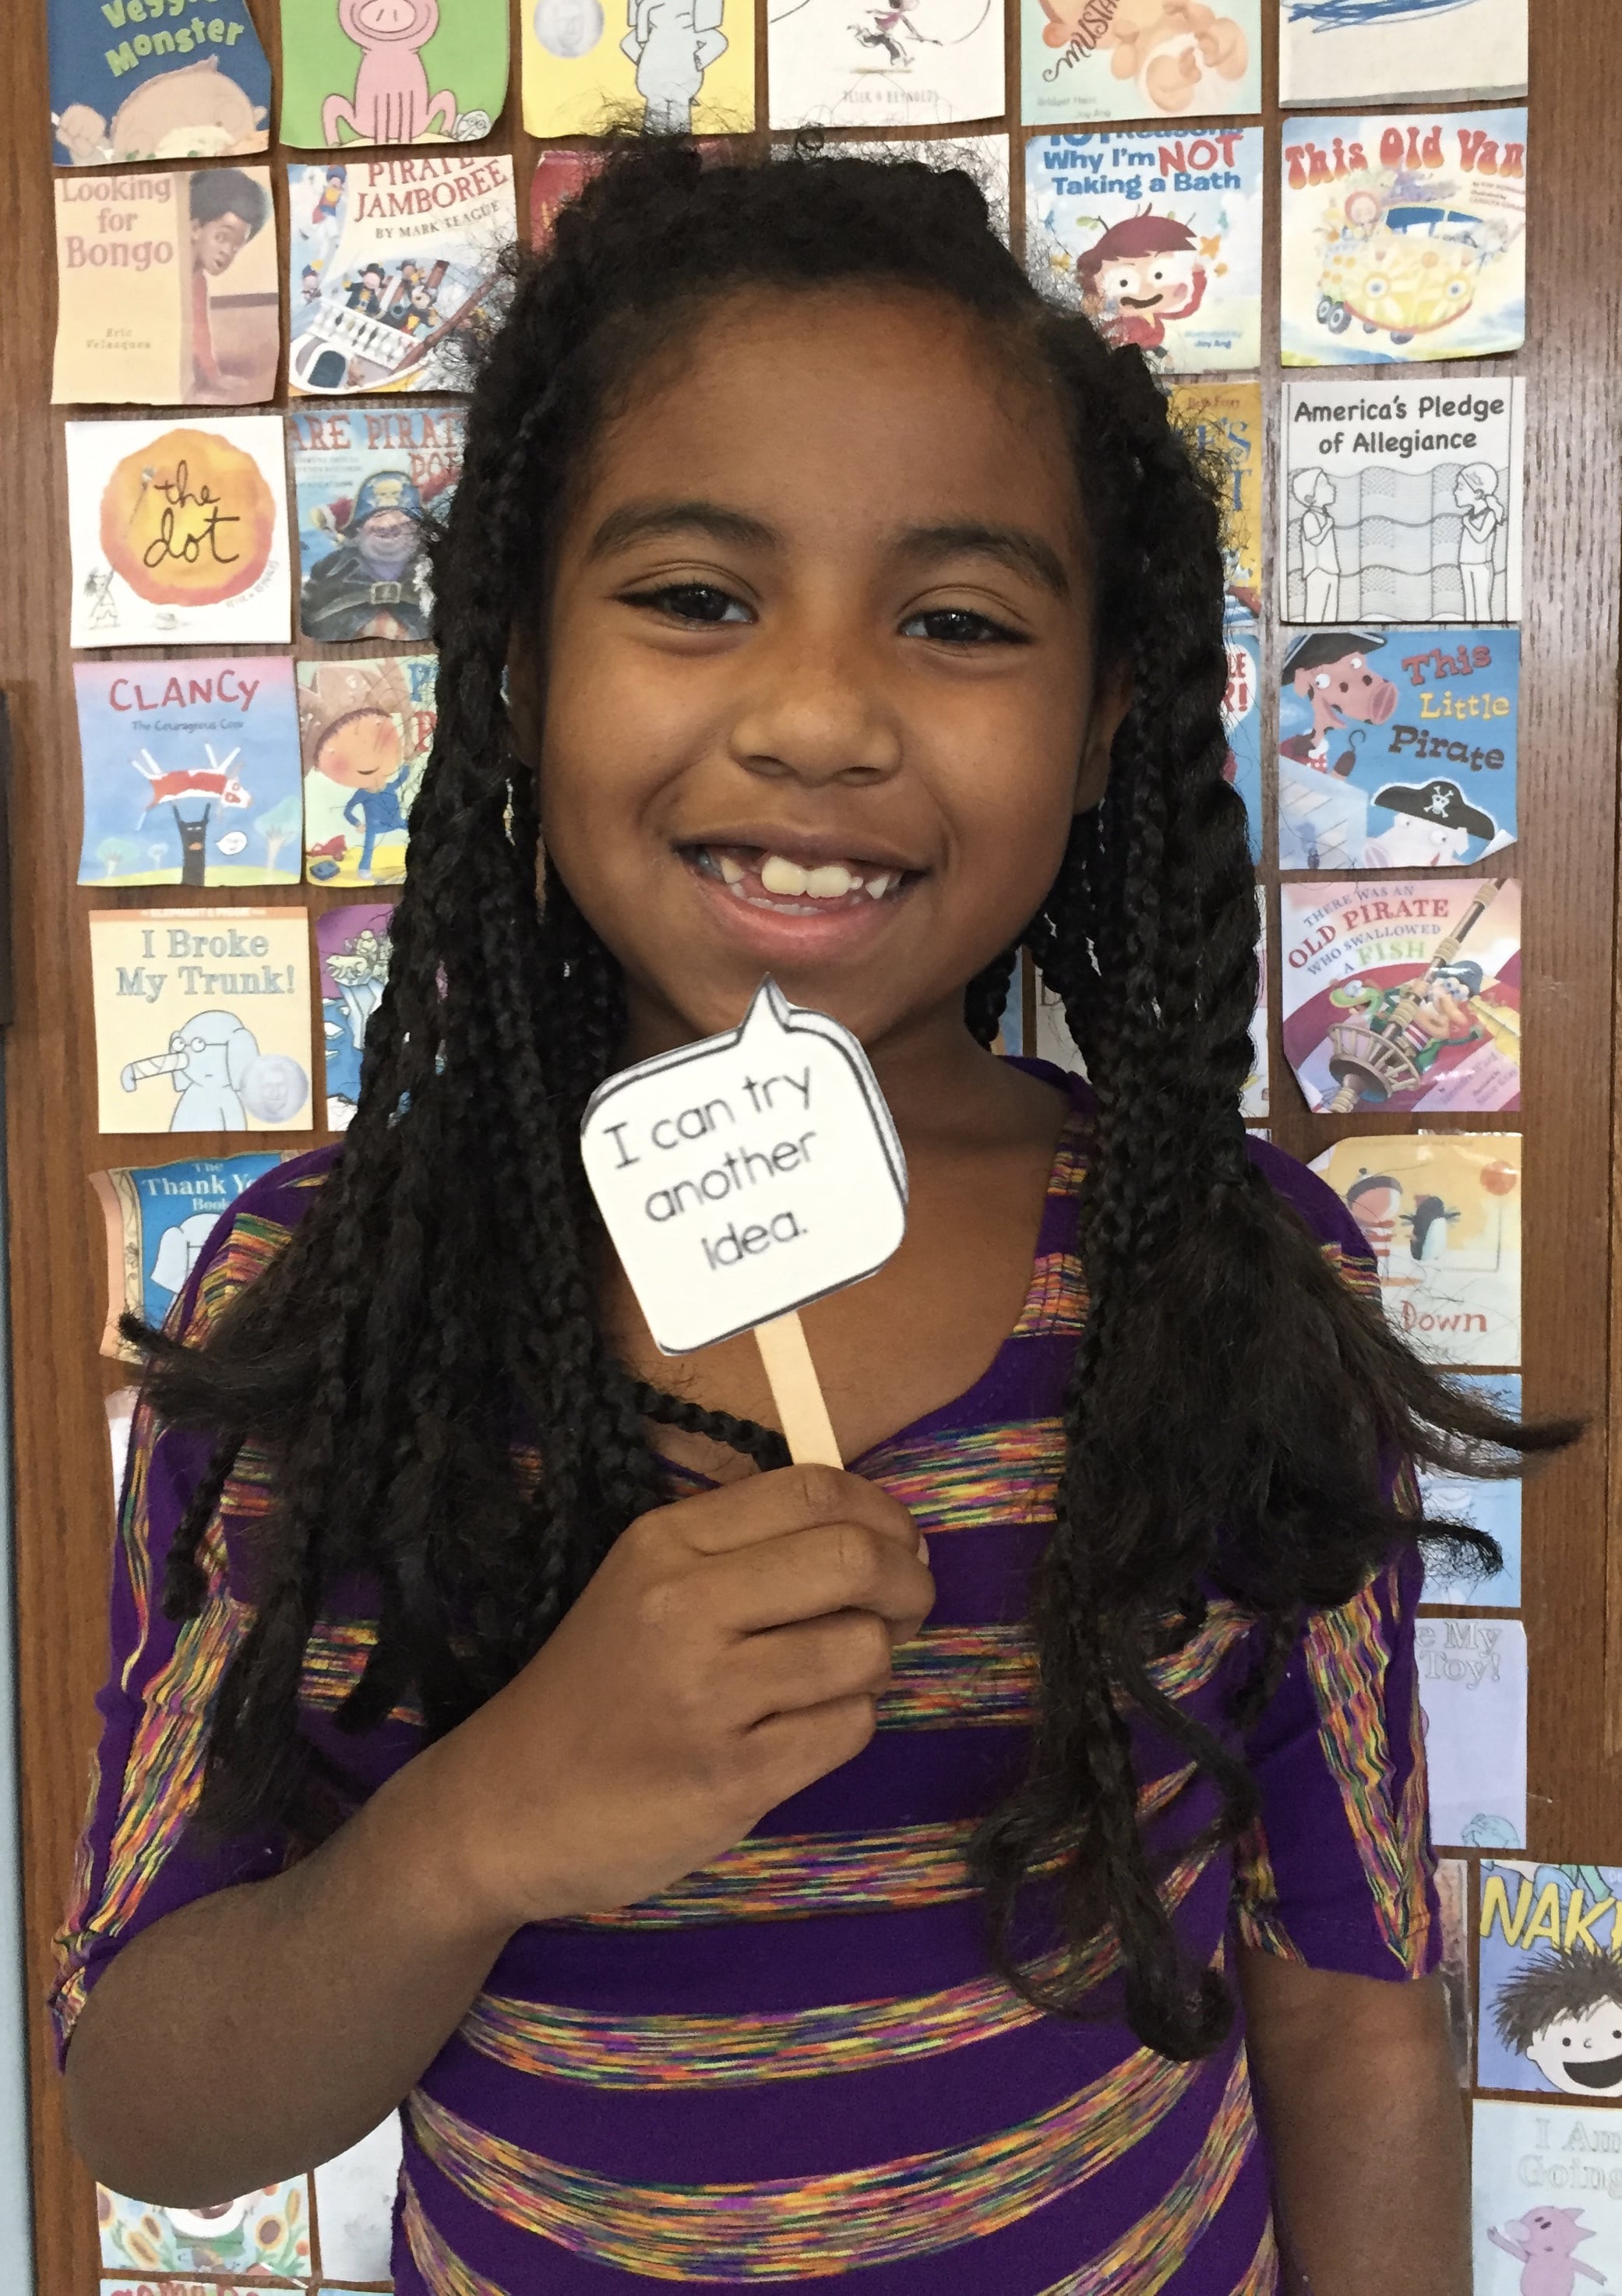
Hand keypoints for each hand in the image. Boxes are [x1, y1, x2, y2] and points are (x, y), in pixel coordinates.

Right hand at [421, 1465, 933, 1932]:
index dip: (886, 1514)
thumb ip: (743, 1551)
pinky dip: (850, 1725)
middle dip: (909, 1584)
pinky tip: (808, 1731)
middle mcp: (684, 1606)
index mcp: (664, 1543)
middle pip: (854, 1559)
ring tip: (841, 1678)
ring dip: (878, 1664)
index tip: (900, 1546)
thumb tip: (883, 1537)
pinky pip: (847, 1729)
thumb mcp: (644, 1586)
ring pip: (863, 1649)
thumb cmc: (594, 1691)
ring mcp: (706, 1696)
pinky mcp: (729, 1779)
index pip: (814, 1490)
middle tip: (907, 1610)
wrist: (503, 1808)